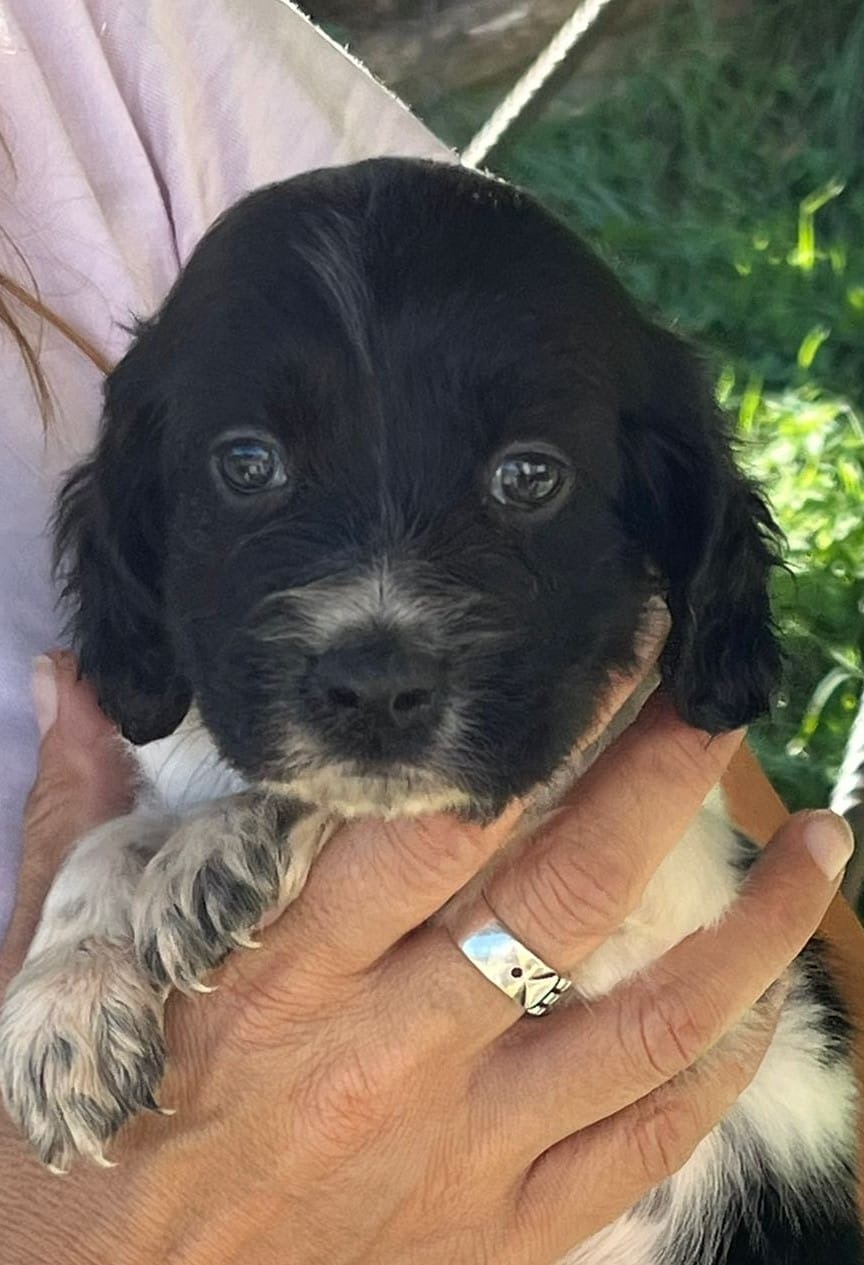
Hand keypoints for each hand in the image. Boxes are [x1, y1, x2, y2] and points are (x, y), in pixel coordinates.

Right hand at [0, 653, 851, 1264]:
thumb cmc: (72, 1159)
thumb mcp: (50, 986)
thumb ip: (74, 821)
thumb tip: (66, 681)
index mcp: (274, 974)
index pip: (438, 813)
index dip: (537, 718)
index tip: (603, 646)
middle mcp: (387, 1053)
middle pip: (567, 889)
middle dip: (660, 776)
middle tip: (722, 693)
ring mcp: (462, 1153)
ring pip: (651, 1020)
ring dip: (755, 926)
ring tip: (827, 840)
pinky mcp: (500, 1237)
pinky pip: (647, 1146)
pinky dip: (721, 1068)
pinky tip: (765, 1002)